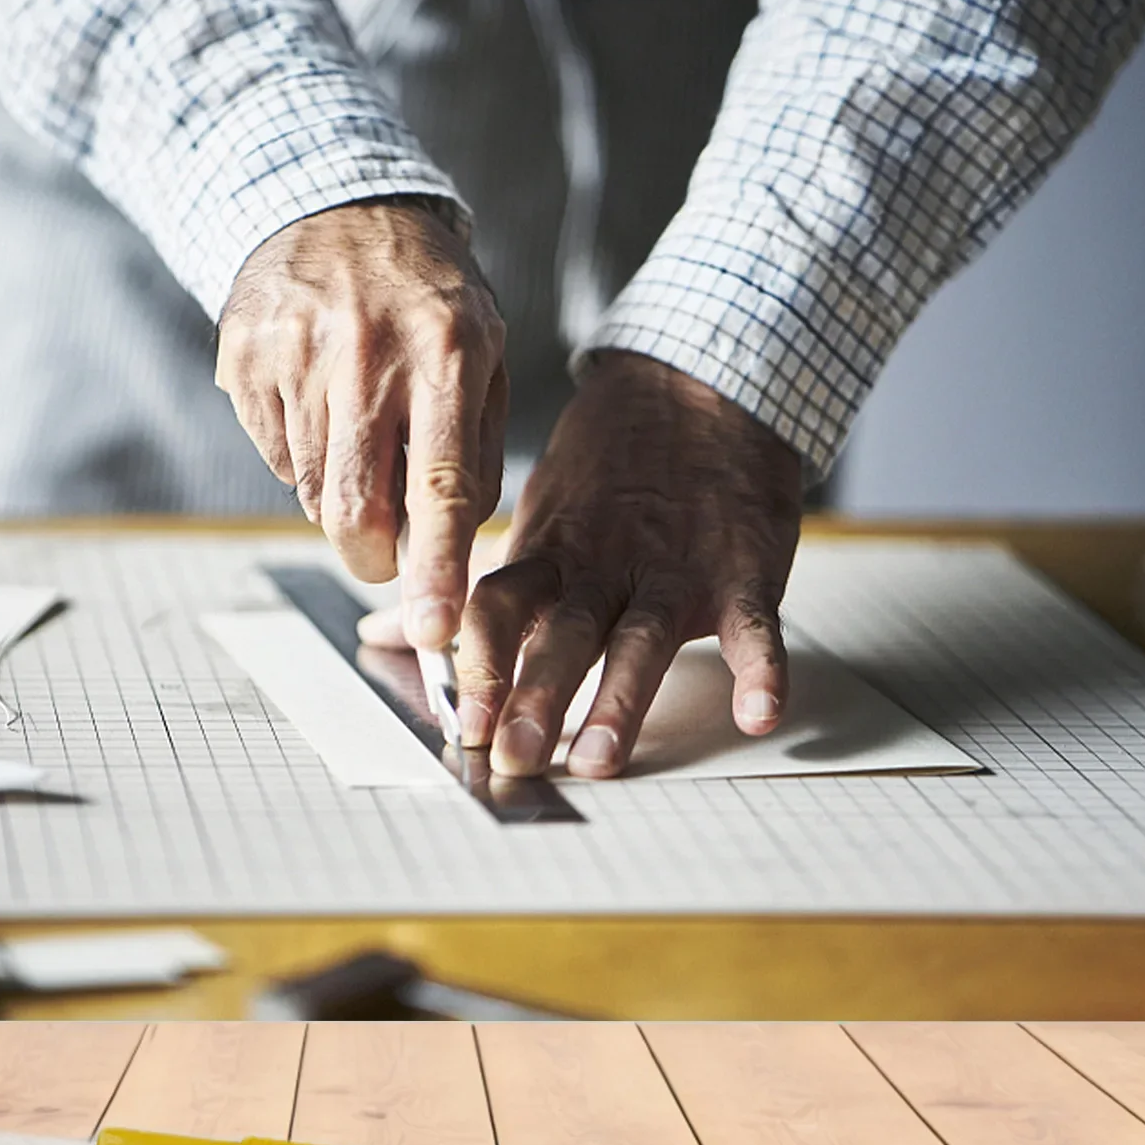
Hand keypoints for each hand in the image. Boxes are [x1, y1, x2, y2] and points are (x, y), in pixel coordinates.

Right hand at [217, 199, 507, 648]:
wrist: (335, 203)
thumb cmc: (426, 298)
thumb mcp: (483, 357)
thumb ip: (476, 456)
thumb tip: (449, 552)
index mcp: (447, 350)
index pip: (441, 485)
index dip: (435, 569)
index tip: (432, 631)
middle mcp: (367, 350)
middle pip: (357, 511)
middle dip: (374, 559)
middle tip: (387, 556)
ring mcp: (294, 353)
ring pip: (313, 495)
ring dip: (342, 498)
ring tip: (360, 435)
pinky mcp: (242, 358)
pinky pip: (275, 461)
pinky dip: (302, 459)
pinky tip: (319, 404)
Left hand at [458, 351, 801, 777]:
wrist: (700, 387)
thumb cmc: (610, 472)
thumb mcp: (533, 520)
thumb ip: (473, 592)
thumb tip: (382, 636)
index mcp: (551, 558)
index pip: (500, 607)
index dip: (478, 662)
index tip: (461, 722)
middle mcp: (605, 567)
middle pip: (564, 635)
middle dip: (535, 697)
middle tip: (512, 755)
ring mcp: (675, 571)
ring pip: (643, 639)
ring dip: (620, 700)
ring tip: (599, 758)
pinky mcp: (742, 573)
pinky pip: (753, 626)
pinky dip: (762, 668)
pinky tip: (758, 713)